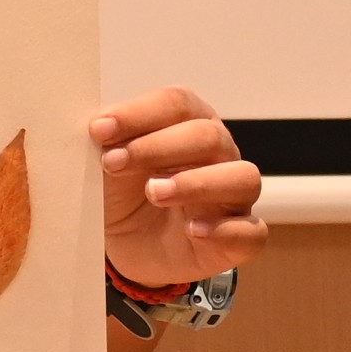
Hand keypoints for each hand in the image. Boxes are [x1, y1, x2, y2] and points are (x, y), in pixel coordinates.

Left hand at [89, 85, 262, 305]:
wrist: (129, 248)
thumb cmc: (125, 195)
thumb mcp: (107, 167)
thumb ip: (108, 144)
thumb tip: (98, 127)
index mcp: (188, 123)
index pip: (176, 103)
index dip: (139, 113)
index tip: (99, 130)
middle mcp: (219, 154)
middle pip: (208, 135)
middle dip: (159, 146)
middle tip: (116, 163)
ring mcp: (234, 197)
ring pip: (242, 177)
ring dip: (197, 182)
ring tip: (155, 193)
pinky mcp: (239, 239)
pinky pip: (251, 231)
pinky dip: (225, 229)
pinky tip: (193, 230)